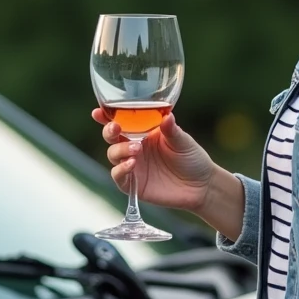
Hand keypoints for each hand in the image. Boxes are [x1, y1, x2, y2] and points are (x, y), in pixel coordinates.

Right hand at [92, 109, 216, 212]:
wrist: (201, 186)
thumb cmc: (192, 158)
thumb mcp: (183, 141)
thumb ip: (172, 130)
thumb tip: (167, 116)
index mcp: (143, 132)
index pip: (121, 122)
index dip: (106, 117)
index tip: (98, 112)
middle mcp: (134, 147)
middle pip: (111, 137)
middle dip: (108, 131)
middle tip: (116, 128)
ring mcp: (133, 166)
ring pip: (113, 155)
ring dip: (120, 150)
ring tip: (136, 149)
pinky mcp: (134, 185)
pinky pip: (119, 176)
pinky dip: (121, 169)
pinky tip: (132, 164)